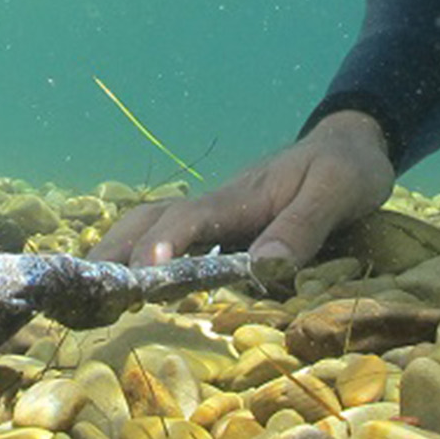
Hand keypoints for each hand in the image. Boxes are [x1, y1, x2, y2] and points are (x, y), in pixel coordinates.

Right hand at [88, 111, 395, 272]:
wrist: (350, 144)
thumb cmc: (346, 169)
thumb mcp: (337, 193)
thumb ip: (301, 227)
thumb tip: (264, 268)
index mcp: (240, 197)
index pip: (189, 218)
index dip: (164, 245)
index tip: (144, 276)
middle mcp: (217, 205)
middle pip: (150, 220)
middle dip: (116, 251)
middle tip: (89, 291)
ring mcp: (217, 216)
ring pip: (153, 226)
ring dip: (119, 253)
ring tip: (95, 293)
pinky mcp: (223, 227)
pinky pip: (173, 240)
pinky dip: (142, 256)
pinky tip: (133, 286)